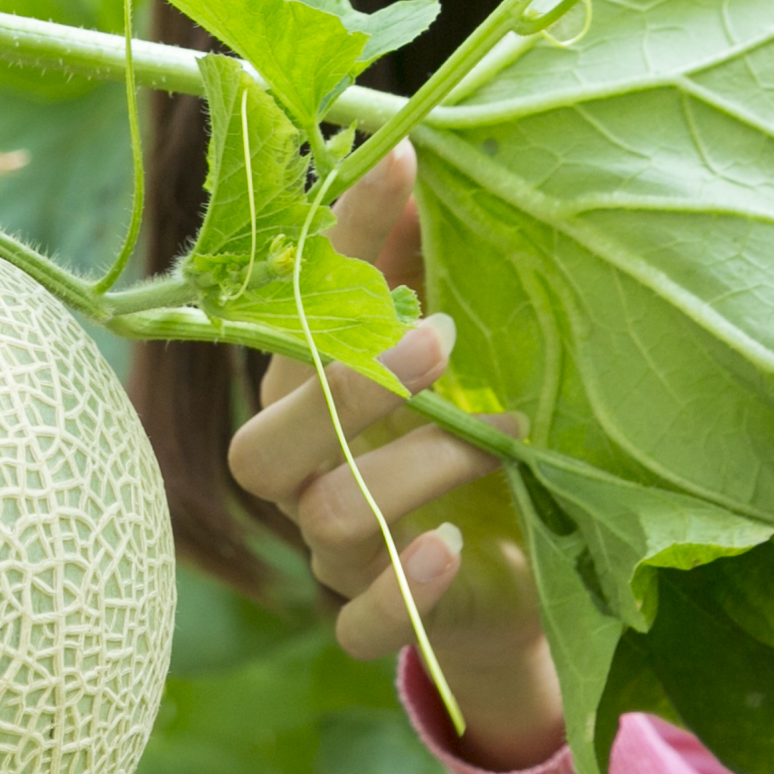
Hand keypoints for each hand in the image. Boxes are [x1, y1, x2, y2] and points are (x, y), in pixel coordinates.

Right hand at [224, 147, 561, 763]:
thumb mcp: (449, 341)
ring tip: (501, 432)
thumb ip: (413, 261)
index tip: (403, 174)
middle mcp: (303, 477)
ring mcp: (333, 555)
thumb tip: (408, 147)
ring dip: (414, 470)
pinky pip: (357, 626)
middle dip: (346, 389)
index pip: (285, 332)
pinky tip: (455, 548)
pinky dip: (405, 592)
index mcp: (302, 398)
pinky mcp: (377, 621)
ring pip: (328, 522)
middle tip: (442, 336)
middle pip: (262, 449)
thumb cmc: (463, 429)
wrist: (511, 568)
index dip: (335, 253)